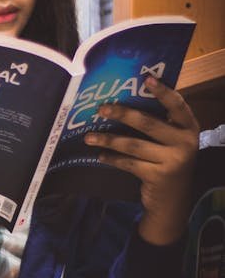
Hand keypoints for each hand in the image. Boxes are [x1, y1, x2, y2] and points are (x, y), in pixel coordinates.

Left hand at [84, 77, 198, 244]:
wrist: (174, 200)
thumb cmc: (169, 161)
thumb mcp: (172, 141)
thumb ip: (161, 123)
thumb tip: (127, 99)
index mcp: (189, 127)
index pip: (177, 104)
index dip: (162, 91)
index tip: (146, 78)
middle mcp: (184, 142)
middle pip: (148, 123)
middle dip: (122, 114)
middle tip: (101, 109)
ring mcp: (172, 160)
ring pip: (133, 145)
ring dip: (109, 140)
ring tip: (89, 137)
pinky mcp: (158, 176)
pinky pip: (129, 163)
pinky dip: (112, 159)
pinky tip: (99, 156)